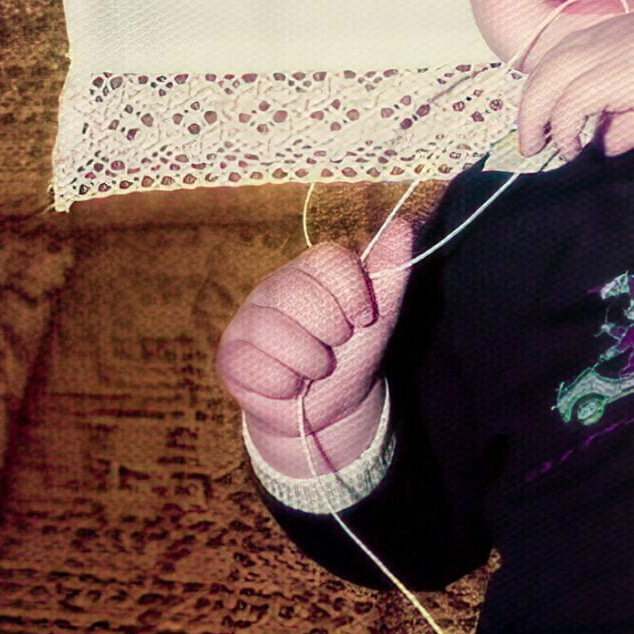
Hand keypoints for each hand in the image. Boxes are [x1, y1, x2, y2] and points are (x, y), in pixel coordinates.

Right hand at [215, 215, 416, 471]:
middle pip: (298, 292)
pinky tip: (290, 386)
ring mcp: (249, 318)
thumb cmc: (353, 353)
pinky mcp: (230, 354)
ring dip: (309, 361)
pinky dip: (282, 383)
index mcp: (311, 270)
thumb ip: (391, 269)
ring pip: (273, 330)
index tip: (364, 318)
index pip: (326, 259)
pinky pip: (251, 363)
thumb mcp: (381, 314)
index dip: (351, 291)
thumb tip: (403, 225)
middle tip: (336, 345)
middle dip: (330, 330)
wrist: (332, 408)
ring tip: (316, 369)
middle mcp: (275, 286)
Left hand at [515, 9, 633, 160]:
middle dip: (532, 103)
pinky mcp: (617, 73)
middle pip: (549, 64)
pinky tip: (572, 147)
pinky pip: (571, 101)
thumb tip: (602, 145)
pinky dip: (564, 126)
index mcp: (621, 32)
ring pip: (549, 79)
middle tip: (531, 139)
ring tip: (540, 146)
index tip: (545, 120)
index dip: (550, 87)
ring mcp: (611, 49)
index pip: (567, 54)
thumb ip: (627, 121)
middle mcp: (610, 34)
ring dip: (536, 116)